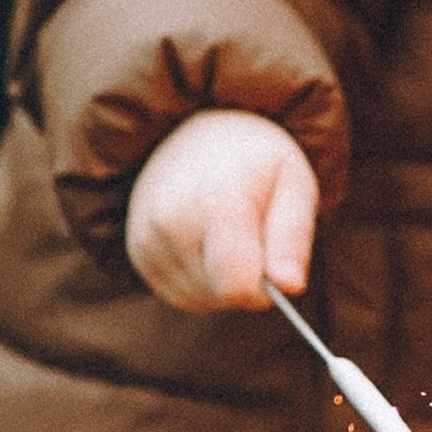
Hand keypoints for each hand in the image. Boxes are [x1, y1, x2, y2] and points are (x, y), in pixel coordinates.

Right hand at [124, 110, 317, 313]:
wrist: (196, 130)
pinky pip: (181, 295)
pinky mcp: (138, 253)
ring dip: (223, 282)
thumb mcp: (293, 184)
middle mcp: (170, 223)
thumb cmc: (256, 159)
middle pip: (222, 297)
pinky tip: (206, 241)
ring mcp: (147, 239)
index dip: (265, 285)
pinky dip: (201, 280)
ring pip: (201, 300)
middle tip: (251, 232)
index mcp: (215, 202)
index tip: (273, 254)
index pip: (238, 287)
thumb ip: (293, 238)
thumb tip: (291, 287)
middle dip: (246, 279)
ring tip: (227, 232)